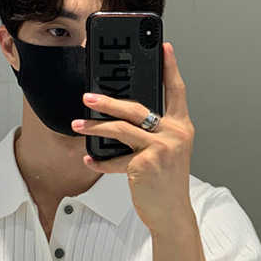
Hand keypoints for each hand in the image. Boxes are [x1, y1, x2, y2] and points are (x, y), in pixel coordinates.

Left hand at [71, 42, 194, 233]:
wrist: (172, 214)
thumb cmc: (166, 183)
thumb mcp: (169, 152)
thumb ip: (154, 132)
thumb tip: (124, 117)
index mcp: (182, 127)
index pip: (177, 91)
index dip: (171, 67)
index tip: (164, 47)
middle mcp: (175, 134)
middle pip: (137, 108)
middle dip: (108, 101)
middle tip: (88, 96)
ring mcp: (162, 148)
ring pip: (121, 129)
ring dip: (95, 126)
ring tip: (78, 124)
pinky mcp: (146, 164)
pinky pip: (116, 158)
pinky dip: (100, 160)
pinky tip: (90, 158)